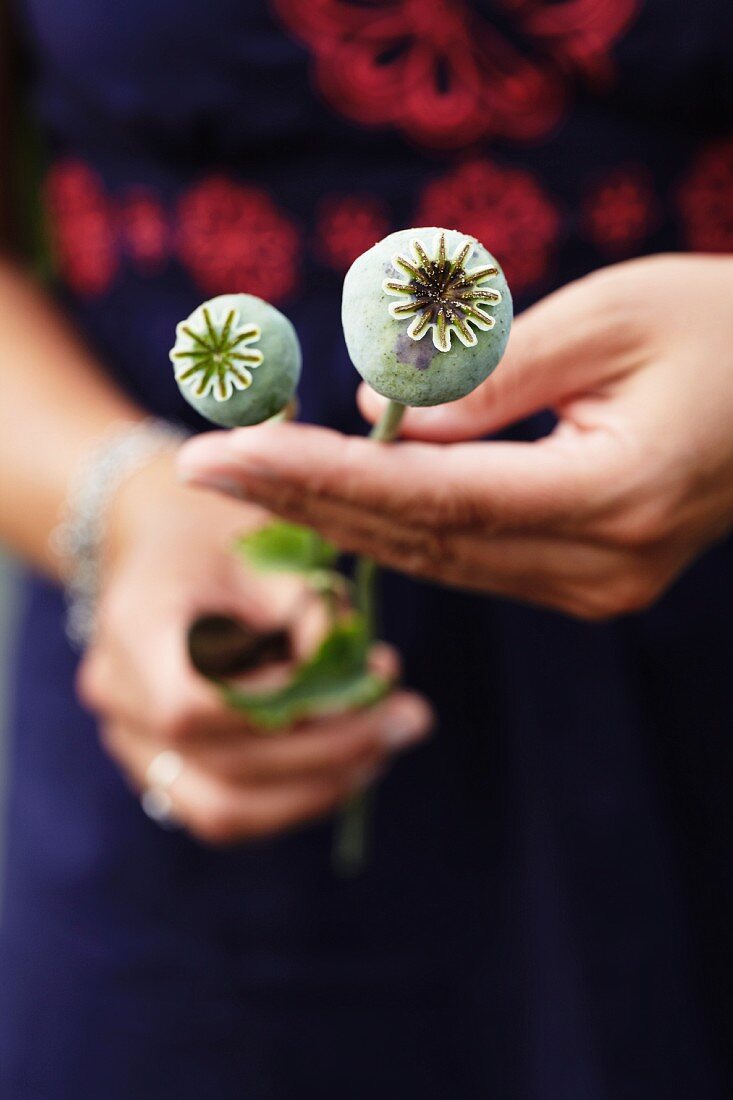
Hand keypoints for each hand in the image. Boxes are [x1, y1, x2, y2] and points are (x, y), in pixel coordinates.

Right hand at [77, 452, 430, 843]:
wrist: (162, 544)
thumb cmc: (221, 534)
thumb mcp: (266, 547)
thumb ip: (307, 609)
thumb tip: (355, 681)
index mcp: (132, 627)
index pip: (193, 705)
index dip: (282, 708)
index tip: (360, 681)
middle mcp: (118, 697)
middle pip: (221, 767)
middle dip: (330, 752)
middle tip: (409, 719)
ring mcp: (131, 742)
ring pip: (224, 811)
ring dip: (319, 789)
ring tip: (388, 745)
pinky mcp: (160, 769)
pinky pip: (226, 812)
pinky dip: (295, 798)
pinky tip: (353, 764)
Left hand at [178, 254, 732, 620]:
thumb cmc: (724, 328)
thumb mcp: (610, 316)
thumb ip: (490, 374)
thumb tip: (381, 413)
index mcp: (612, 493)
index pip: (431, 496)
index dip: (321, 476)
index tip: (222, 455)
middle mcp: (599, 564)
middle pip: (420, 540)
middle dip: (306, 499)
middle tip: (206, 464)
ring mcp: (597, 586)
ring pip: (439, 560)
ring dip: (340, 518)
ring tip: (249, 476)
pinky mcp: (590, 580)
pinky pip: (473, 559)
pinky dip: (399, 527)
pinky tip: (334, 498)